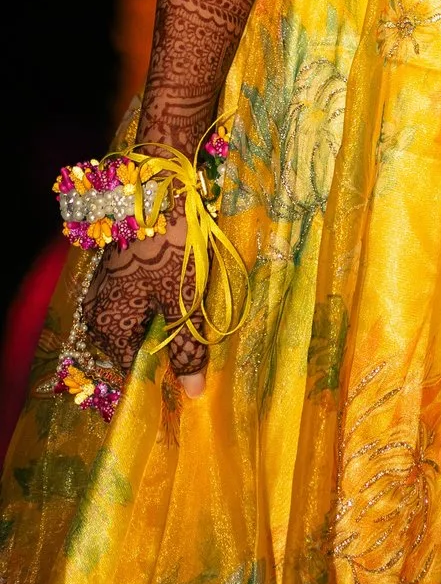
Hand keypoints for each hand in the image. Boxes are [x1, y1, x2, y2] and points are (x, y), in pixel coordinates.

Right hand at [80, 232, 208, 401]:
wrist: (157, 189)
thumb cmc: (170, 249)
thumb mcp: (184, 303)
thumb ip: (186, 348)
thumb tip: (193, 394)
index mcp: (108, 327)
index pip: (135, 368)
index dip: (166, 372)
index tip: (195, 370)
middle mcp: (98, 313)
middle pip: (136, 344)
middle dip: (168, 342)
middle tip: (200, 333)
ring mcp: (106, 290)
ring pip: (141, 320)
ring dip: (167, 318)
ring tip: (194, 307)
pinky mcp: (117, 271)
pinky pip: (140, 300)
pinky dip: (161, 300)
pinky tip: (183, 289)